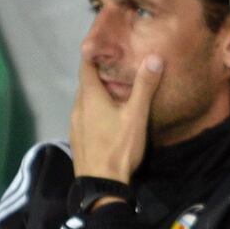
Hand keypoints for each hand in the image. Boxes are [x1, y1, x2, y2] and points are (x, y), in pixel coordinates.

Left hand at [70, 55, 163, 182]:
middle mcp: (78, 107)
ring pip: (85, 101)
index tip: (105, 44)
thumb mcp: (136, 115)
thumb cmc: (119, 147)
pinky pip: (85, 116)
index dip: (93, 52)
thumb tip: (154, 58)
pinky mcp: (78, 138)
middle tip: (118, 67)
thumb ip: (144, 87)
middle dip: (99, 73)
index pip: (86, 65)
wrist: (101, 184)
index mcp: (90, 97)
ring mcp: (75, 124)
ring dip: (98, 94)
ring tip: (116, 92)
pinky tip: (108, 118)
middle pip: (86, 83)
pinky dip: (95, 109)